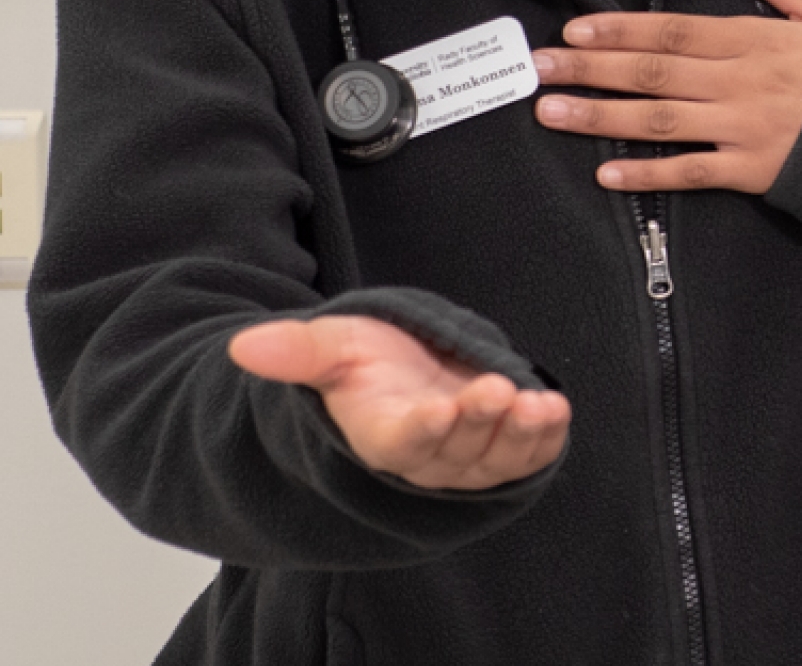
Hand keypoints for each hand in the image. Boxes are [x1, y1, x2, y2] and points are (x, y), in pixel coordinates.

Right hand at [228, 315, 569, 490]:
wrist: (410, 375)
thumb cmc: (369, 363)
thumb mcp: (335, 346)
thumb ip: (298, 350)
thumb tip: (242, 344)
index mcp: (380, 432)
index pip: (400, 443)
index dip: (420, 431)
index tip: (438, 408)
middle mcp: (427, 455)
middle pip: (453, 450)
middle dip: (477, 422)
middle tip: (496, 389)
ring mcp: (469, 458)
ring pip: (494, 460)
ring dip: (519, 436)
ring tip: (538, 405)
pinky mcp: (505, 453)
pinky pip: (527, 458)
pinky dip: (544, 440)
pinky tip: (556, 412)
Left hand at [531, 0, 801, 195]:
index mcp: (757, 38)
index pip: (675, 30)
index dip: (622, 30)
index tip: (576, 30)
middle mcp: (743, 81)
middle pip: (654, 72)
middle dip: (591, 69)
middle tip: (539, 69)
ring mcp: (745, 127)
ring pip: (661, 120)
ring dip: (602, 116)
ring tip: (553, 112)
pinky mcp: (754, 171)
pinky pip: (692, 172)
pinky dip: (649, 173)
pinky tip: (608, 172)